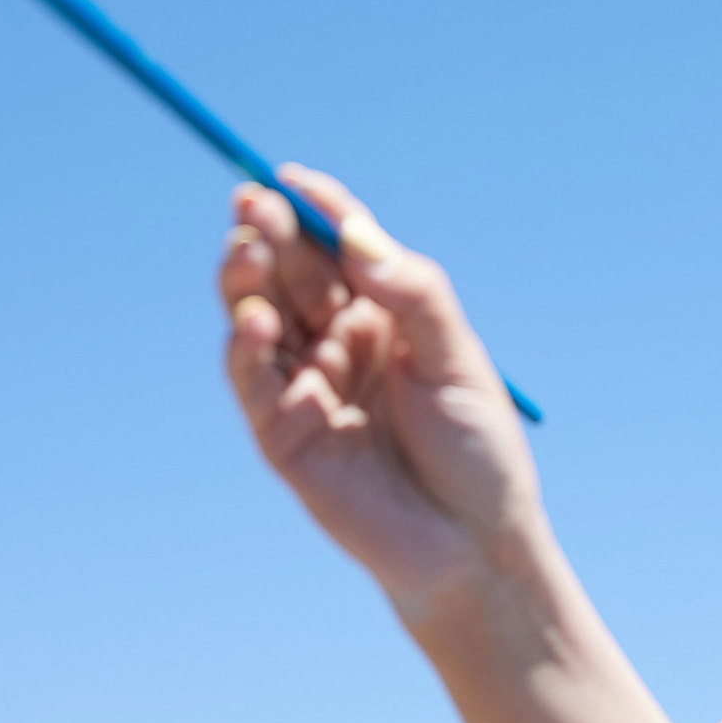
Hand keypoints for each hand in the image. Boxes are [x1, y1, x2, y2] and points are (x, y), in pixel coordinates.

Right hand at [218, 166, 541, 617]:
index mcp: (385, 312)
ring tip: (246, 251)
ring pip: (258, 316)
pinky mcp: (282, 433)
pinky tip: (253, 322)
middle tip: (253, 207)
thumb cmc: (477, 448)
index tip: (286, 179)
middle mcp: (339, 339)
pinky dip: (244, 347)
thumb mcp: (457, 357)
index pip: (338, 246)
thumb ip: (412, 292)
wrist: (472, 544)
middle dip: (268, 236)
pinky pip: (252, 379)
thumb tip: (357, 234)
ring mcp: (307, 383)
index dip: (311, 211)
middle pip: (289, 271)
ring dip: (245, 280)